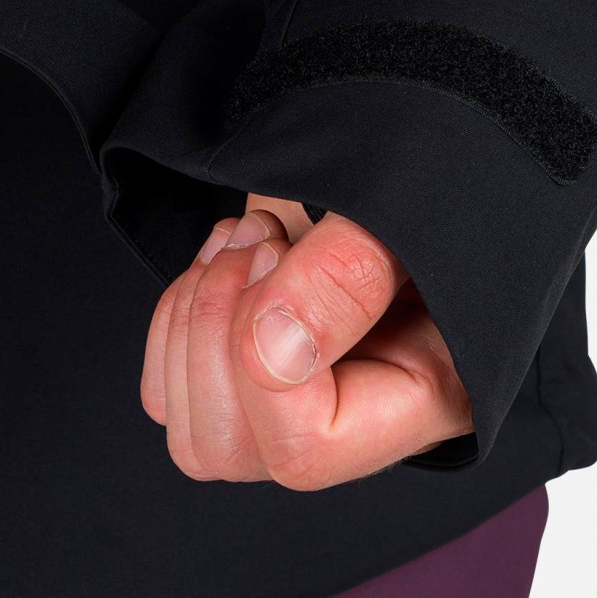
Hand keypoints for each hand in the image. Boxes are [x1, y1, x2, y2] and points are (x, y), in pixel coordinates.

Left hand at [140, 194, 473, 488]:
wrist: (415, 147)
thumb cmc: (428, 171)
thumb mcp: (406, 202)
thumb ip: (347, 271)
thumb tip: (270, 354)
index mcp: (426, 395)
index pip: (302, 447)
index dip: (258, 361)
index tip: (277, 253)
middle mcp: (360, 423)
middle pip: (228, 450)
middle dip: (215, 329)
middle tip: (261, 240)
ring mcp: (298, 411)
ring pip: (190, 433)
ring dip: (195, 317)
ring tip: (247, 240)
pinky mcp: (250, 383)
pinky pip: (168, 393)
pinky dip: (177, 316)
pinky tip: (226, 255)